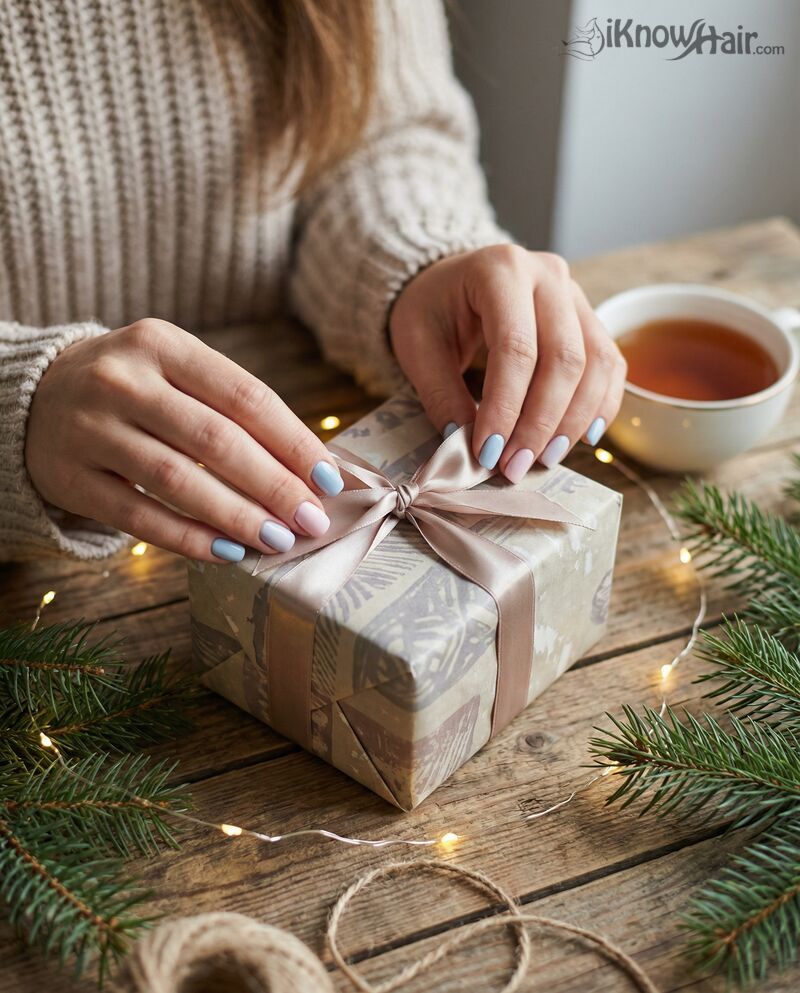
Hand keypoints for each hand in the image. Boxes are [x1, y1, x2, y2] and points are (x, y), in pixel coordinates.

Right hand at [25, 320, 343, 561]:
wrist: (33, 399)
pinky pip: (138, 515)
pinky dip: (189, 538)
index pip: (245, 396)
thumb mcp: (174, 372)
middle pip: (215, 439)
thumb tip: (311, 468)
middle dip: (274, 485)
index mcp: (162, 344)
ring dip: (236, 515)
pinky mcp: (72, 476)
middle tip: (310, 519)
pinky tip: (227, 553)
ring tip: (277, 540)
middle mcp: (122, 379)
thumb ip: (233, 409)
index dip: (294, 441)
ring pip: (178, 479)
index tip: (329, 480)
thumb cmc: (134, 390)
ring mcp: (91, 428)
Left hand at [389, 245, 626, 479]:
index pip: (515, 348)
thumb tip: (466, 446)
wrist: (452, 281)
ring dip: (572, 421)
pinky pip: (610, 365)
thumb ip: (440, 394)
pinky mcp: (590, 319)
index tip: (487, 453)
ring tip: (542, 459)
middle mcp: (548, 274)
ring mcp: (576, 295)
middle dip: (541, 422)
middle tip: (515, 466)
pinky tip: (579, 439)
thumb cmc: (432, 309)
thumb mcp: (417, 346)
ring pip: (596, 364)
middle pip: (564, 359)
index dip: (505, 408)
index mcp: (500, 269)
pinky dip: (600, 406)